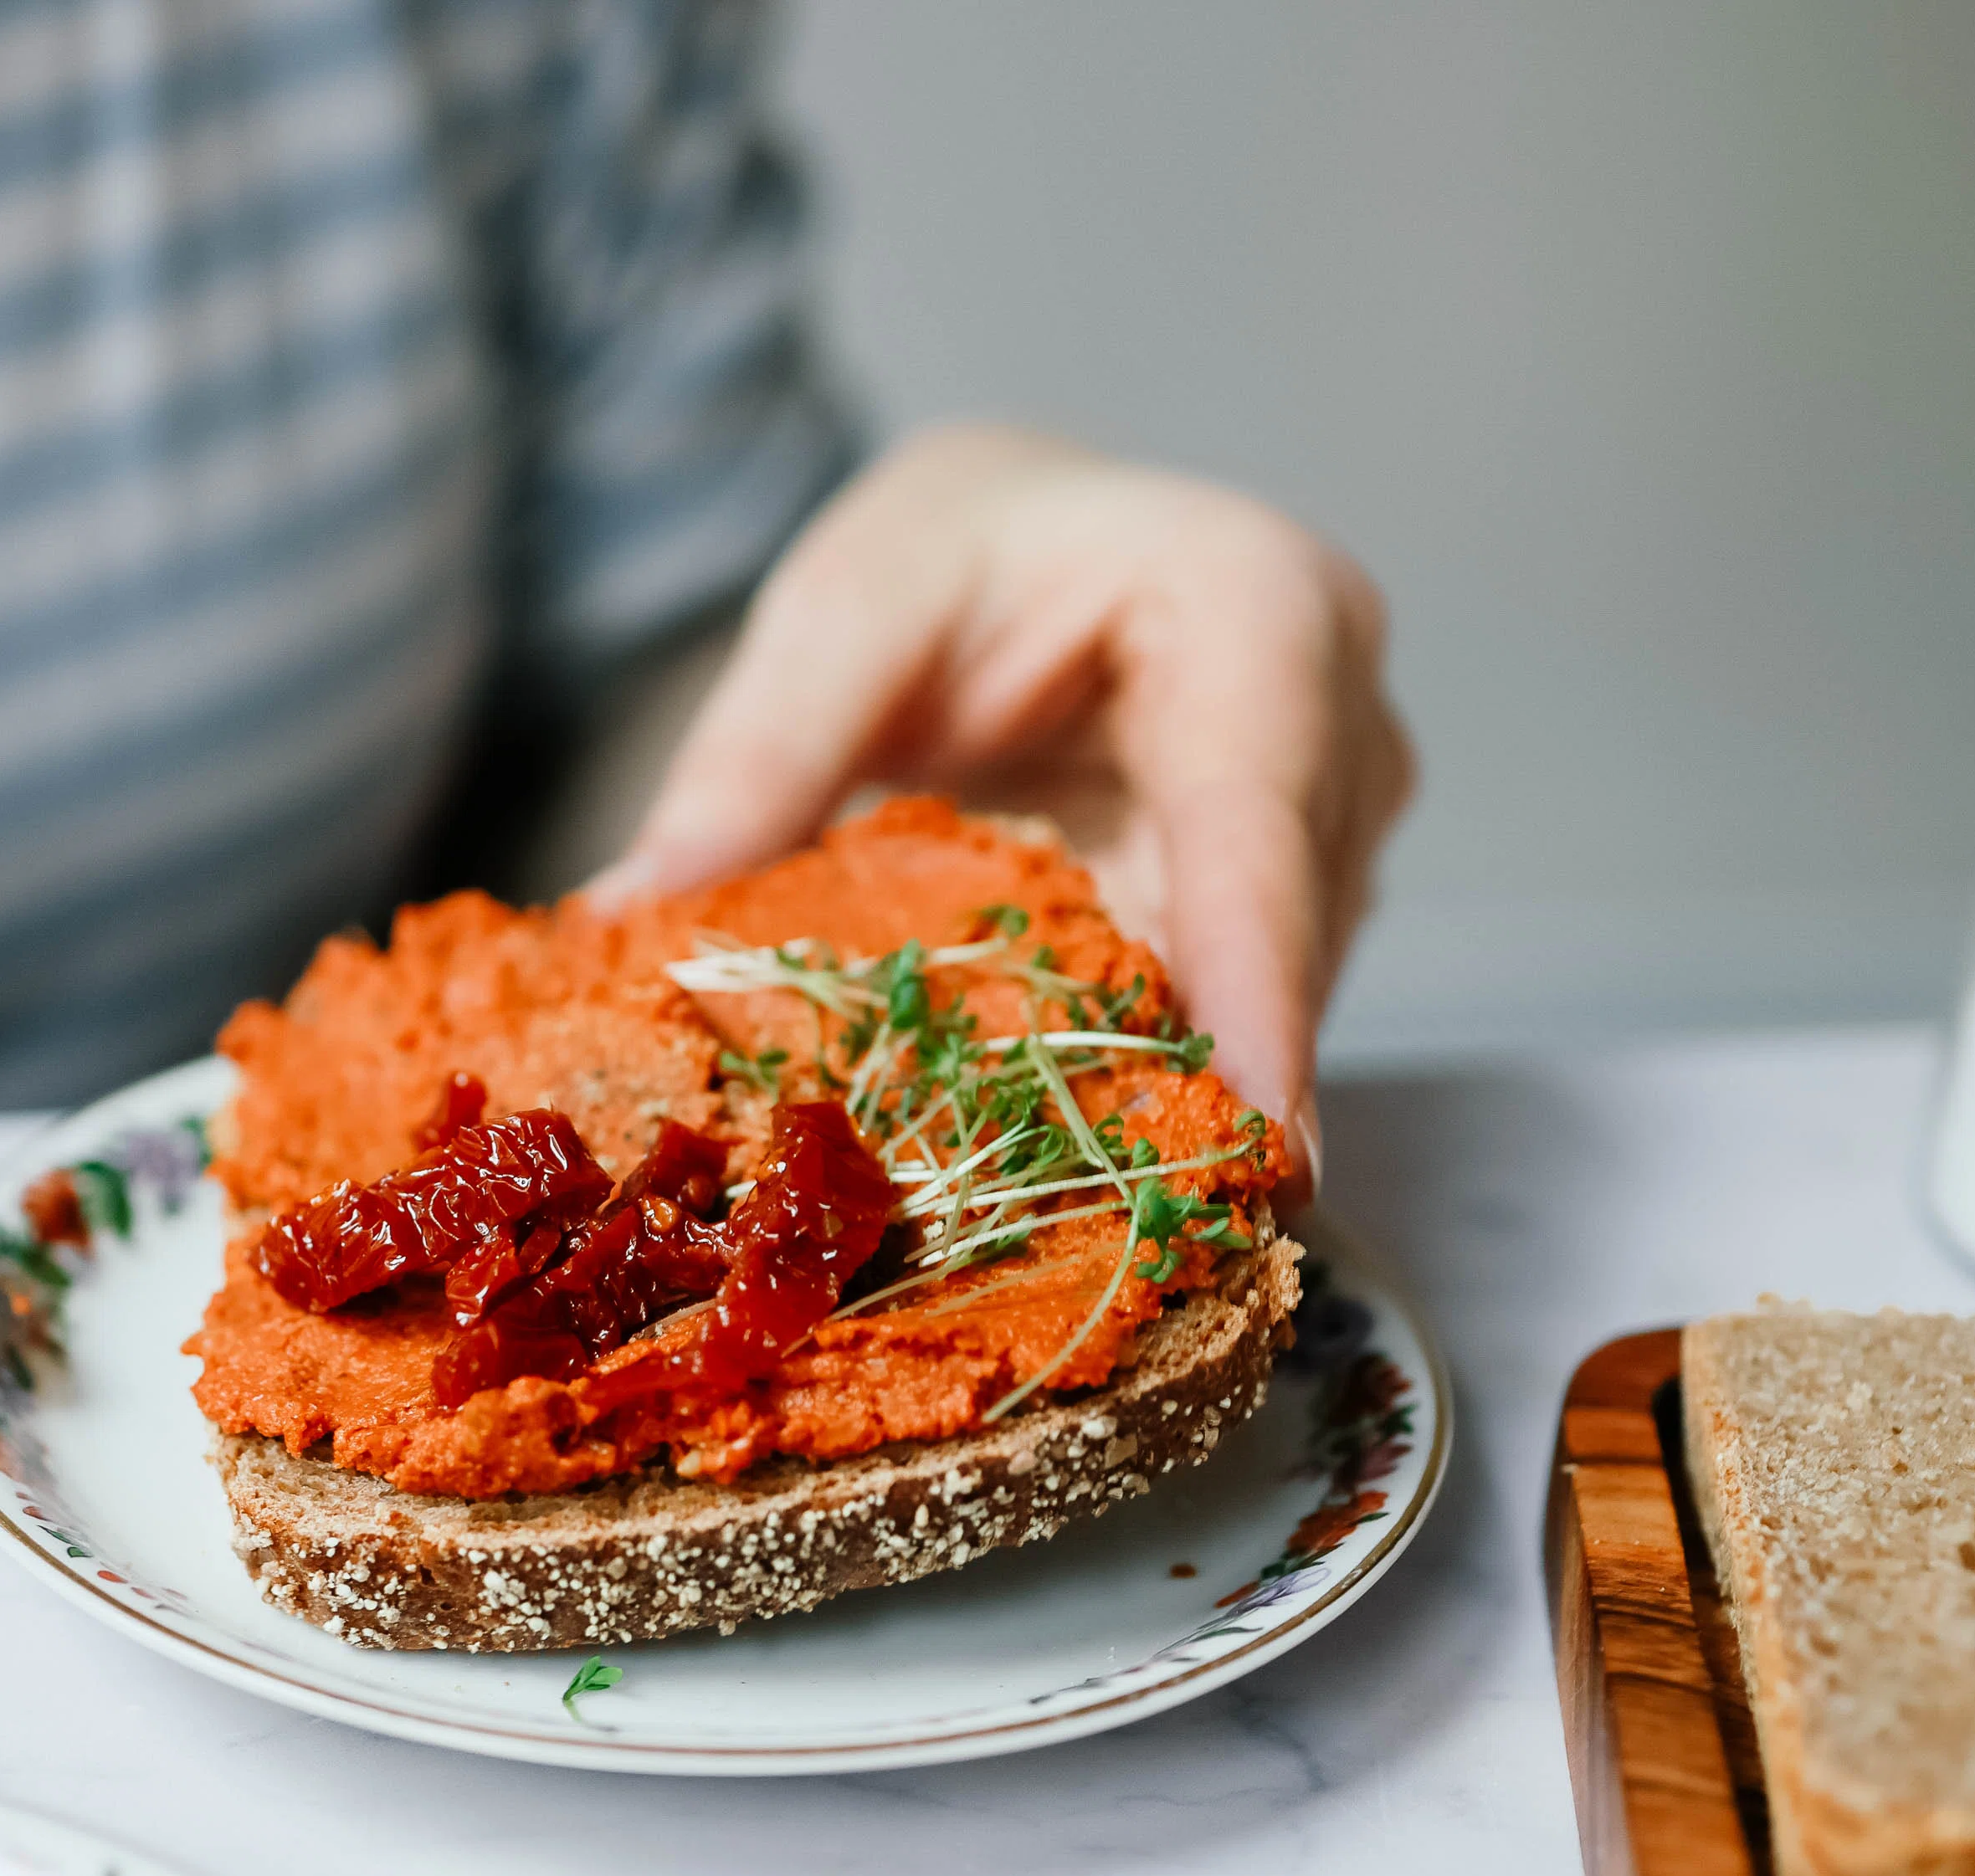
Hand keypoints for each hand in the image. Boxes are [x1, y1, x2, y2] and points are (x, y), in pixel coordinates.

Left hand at [591, 424, 1414, 1201]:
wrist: (1029, 543)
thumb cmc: (956, 551)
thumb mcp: (845, 608)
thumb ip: (759, 753)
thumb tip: (637, 909)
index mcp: (1256, 613)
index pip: (1255, 833)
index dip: (1256, 994)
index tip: (1260, 1140)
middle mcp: (1337, 729)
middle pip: (1272, 949)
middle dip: (1184, 1092)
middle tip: (1079, 1234)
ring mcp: (1328, 836)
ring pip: (1257, 1006)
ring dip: (1151, 1099)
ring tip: (1035, 1207)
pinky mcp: (1287, 917)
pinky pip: (1218, 1020)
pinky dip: (1131, 1080)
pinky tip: (1045, 1149)